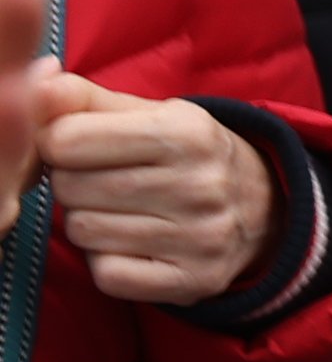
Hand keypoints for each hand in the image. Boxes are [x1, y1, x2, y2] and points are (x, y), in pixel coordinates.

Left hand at [22, 70, 274, 305]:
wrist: (266, 208)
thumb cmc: (185, 156)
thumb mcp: (148, 115)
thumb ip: (83, 99)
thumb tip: (35, 82)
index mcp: (186, 133)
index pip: (66, 140)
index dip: (59, 144)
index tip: (81, 148)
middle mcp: (200, 184)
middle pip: (70, 189)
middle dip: (74, 185)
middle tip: (105, 182)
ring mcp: (200, 237)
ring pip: (84, 232)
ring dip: (90, 223)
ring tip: (121, 212)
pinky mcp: (193, 280)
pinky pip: (108, 275)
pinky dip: (109, 262)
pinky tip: (133, 245)